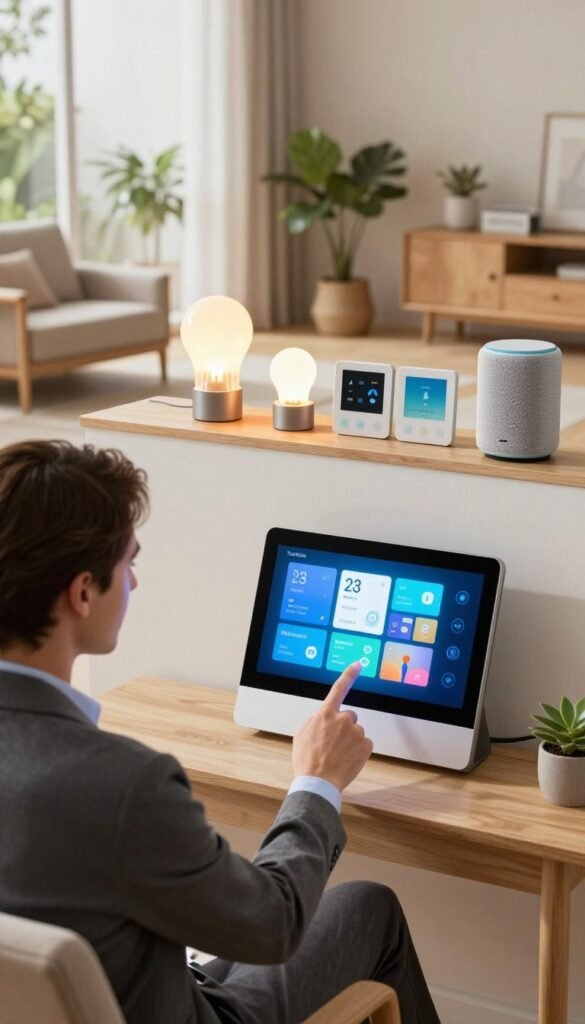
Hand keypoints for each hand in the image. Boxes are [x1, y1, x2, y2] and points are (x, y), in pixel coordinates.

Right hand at [292, 662, 372, 791]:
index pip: (339, 688)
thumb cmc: (307, 760)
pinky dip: (358, 751)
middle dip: (344, 727)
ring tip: (337, 755)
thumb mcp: (302, 734)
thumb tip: (323, 718)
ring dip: (350, 741)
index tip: (358, 664)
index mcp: (325, 714)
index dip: (349, 674)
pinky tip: (347, 759)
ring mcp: (356, 731)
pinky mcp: (366, 745)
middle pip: (349, 716)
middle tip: (334, 744)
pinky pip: (364, 744)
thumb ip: (315, 720)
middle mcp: (342, 719)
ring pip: (356, 732)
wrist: (318, 781)